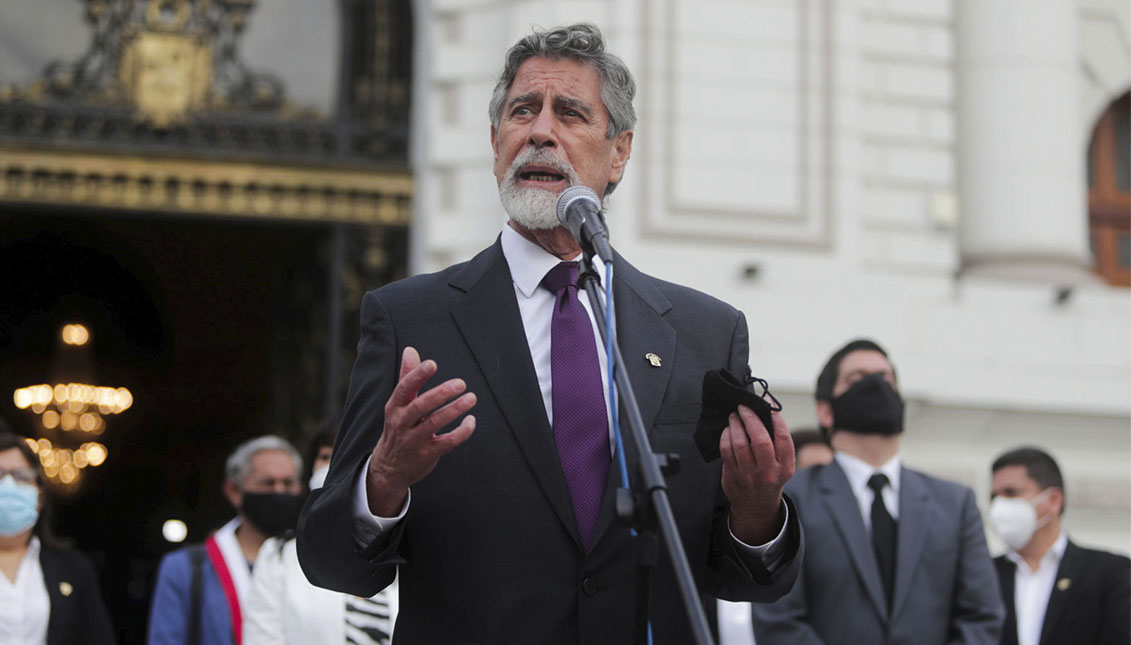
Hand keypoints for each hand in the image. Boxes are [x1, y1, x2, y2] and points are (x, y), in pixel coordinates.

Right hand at [366, 347, 476, 515]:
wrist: (389, 468)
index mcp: (394, 407)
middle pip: (420, 406)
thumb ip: (407, 377)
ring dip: (454, 410)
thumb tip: (410, 350)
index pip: (404, 389)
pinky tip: (471, 421)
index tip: (432, 364)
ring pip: (435, 423)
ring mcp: (414, 440)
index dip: (417, 376)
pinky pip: (447, 442)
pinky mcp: (427, 454)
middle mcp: (402, 423)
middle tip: (461, 383)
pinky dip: (461, 432)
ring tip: (472, 398)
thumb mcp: (398, 404)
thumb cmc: (398, 427)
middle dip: (440, 394)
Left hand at [719, 404, 794, 544]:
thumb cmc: (770, 477)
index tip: (767, 403)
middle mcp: (768, 472)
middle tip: (744, 406)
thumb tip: (764, 411)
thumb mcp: (782, 465)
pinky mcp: (732, 476)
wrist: (756, 507)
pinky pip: (726, 450)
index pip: (783, 438)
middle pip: (760, 439)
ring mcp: (749, 475)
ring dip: (735, 424)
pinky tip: (728, 430)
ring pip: (739, 443)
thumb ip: (777, 443)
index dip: (775, 418)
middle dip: (750, 418)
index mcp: (785, 467)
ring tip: (735, 416)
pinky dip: (726, 435)